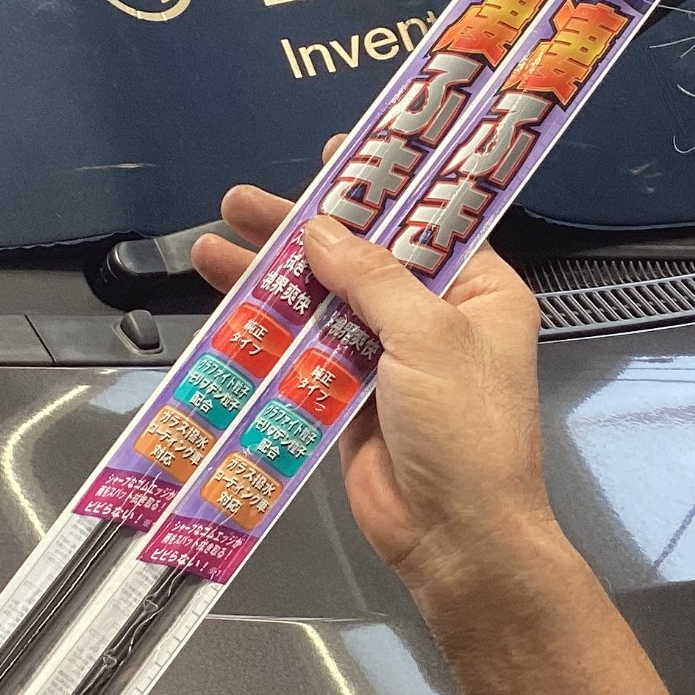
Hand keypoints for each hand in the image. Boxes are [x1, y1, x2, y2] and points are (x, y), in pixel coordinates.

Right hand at [195, 171, 556, 596]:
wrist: (457, 539)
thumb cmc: (468, 432)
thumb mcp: (428, 336)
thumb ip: (372, 278)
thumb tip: (322, 229)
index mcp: (480, 291)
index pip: (428, 221)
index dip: (381, 186)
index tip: (337, 154)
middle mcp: (436, 317)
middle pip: (362, 256)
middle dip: (304, 228)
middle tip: (245, 199)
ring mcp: (388, 358)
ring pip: (323, 301)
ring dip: (272, 275)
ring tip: (215, 240)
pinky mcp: (348, 397)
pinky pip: (304, 350)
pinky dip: (266, 328)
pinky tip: (225, 302)